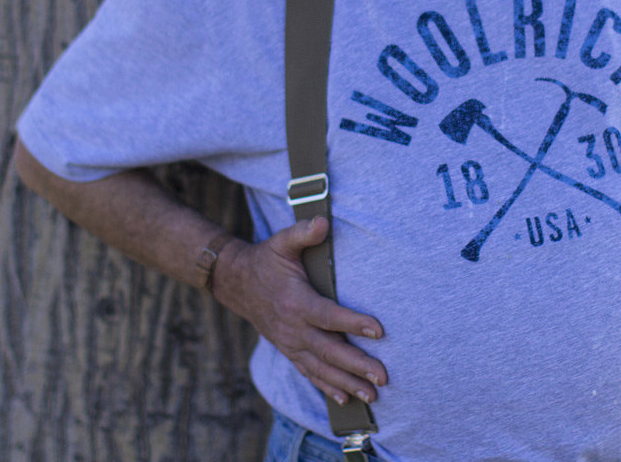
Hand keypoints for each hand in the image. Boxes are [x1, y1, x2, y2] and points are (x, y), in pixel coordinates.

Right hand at [210, 216, 387, 405]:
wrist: (236, 283)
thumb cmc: (266, 260)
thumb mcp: (281, 241)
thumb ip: (302, 232)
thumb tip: (322, 221)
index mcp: (296, 302)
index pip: (328, 316)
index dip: (353, 323)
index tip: (379, 330)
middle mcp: (293, 329)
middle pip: (329, 351)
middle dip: (357, 365)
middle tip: (384, 377)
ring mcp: (290, 344)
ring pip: (321, 369)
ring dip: (347, 384)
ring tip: (372, 396)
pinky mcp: (290, 351)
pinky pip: (309, 373)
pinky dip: (327, 388)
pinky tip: (346, 399)